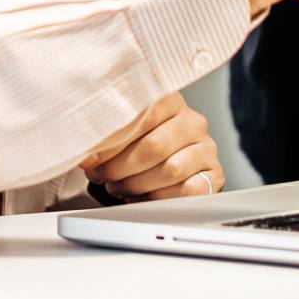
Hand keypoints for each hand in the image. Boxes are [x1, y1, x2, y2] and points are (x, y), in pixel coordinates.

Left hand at [79, 91, 223, 201]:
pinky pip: (189, 191)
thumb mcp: (125, 129)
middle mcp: (192, 121)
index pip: (144, 114)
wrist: (170, 161)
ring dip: (137, 184)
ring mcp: (206, 147)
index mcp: (170, 100)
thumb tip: (82, 148)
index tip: (91, 157)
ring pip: (170, 170)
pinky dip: (160, 198)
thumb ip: (108, 132)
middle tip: (101, 176)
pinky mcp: (215, 175)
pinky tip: (143, 197)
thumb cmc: (140, 142)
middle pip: (154, 146)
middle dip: (121, 167)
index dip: (114, 140)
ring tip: (118, 187)